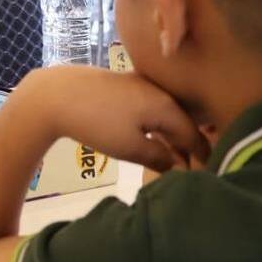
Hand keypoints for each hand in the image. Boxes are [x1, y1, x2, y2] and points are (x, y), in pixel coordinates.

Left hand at [18, 66, 209, 172]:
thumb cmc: (96, 123)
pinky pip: (148, 108)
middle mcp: (158, 92)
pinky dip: (153, 125)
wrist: (54, 94)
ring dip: (169, 136)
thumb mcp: (129, 147)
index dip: (202, 157)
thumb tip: (178, 166)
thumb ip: (158, 157)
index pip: (194, 135)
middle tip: (189, 172)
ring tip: (170, 160)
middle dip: (186, 147)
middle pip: (181, 123)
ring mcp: (139, 85)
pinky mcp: (122, 85)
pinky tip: (147, 138)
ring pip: (164, 115)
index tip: (207, 175)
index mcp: (166, 106)